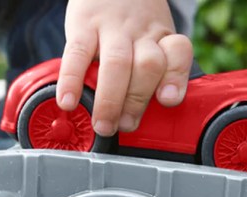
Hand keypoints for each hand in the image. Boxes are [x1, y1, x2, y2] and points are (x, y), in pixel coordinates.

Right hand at [56, 0, 193, 136]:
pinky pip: (78, 54)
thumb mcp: (150, 37)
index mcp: (161, 37)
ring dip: (110, 100)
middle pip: (147, 67)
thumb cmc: (131, 22)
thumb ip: (151, 71)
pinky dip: (72, 80)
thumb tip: (138, 116)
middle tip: (126, 125)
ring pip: (117, 64)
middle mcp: (140, 33)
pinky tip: (69, 101)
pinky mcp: (83, 25)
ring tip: (103, 125)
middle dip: (137, 101)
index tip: (168, 100)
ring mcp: (112, 29)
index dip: (175, 77)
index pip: (178, 53)